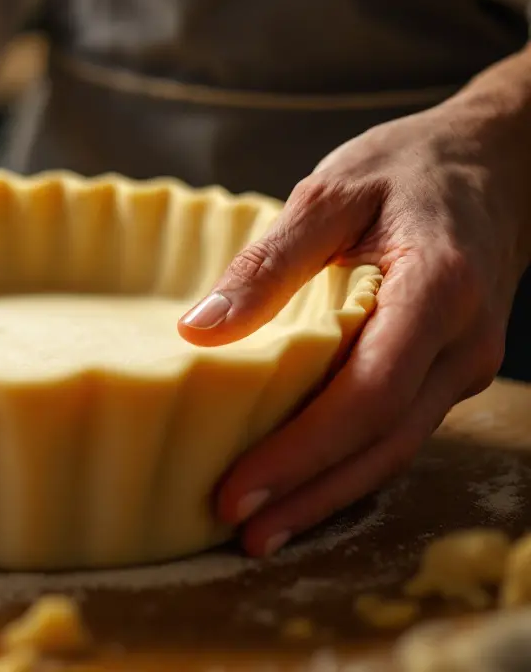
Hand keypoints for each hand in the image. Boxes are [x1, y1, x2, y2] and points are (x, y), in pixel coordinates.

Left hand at [177, 98, 530, 557]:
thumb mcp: (330, 193)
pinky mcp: (448, 369)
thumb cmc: (406, 168)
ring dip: (329, 494)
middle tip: (240, 532)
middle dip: (310, 494)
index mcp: (437, 289)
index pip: (368, 394)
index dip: (302, 451)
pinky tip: (305, 486)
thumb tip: (198, 331)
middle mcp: (463, 342)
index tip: (238, 487)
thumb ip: (268, 262)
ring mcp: (465, 362)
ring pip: (395, 448)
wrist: (494, 160)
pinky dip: (350, 465)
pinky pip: (399, 428)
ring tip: (262, 531)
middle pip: (384, 441)